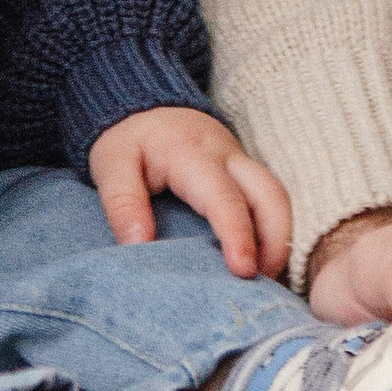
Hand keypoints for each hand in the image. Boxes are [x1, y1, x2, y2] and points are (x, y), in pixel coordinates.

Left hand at [88, 105, 292, 280]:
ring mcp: (242, 162)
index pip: (224, 197)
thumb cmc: (130, 140)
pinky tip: (263, 260)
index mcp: (194, 155)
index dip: (238, 235)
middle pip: (271, 195)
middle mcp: (228, 156)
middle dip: (276, 241)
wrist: (145, 107)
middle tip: (263, 283)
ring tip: (266, 278)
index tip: (243, 270)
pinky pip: (270, 200)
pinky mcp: (245, 172)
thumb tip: (139, 246)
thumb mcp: (111, 164)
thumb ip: (123, 203)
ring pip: (278, 197)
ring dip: (280, 238)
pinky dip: (274, 230)